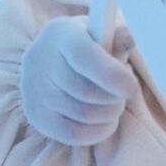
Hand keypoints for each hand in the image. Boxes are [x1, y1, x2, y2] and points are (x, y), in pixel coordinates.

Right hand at [18, 15, 138, 146]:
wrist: (52, 56)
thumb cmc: (87, 42)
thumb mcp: (102, 31)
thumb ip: (117, 36)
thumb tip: (130, 38)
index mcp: (61, 33)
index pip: (83, 56)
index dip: (111, 75)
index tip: (131, 87)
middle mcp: (41, 60)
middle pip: (85, 91)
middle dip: (114, 97)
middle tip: (125, 93)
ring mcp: (34, 89)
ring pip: (81, 114)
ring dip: (109, 113)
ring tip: (115, 103)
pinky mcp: (35, 114)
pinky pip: (71, 134)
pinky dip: (97, 132)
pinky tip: (107, 121)